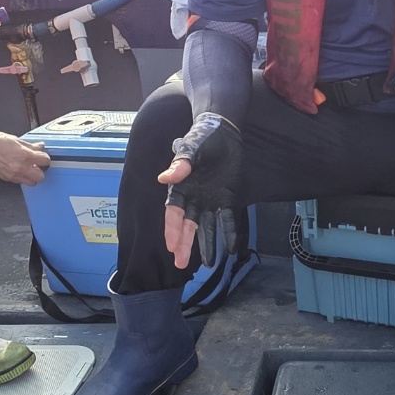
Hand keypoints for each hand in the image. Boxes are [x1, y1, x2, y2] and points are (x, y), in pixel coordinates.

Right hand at [0, 132, 50, 185]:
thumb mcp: (16, 139)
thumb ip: (30, 145)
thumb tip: (39, 146)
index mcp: (24, 155)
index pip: (45, 160)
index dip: (45, 158)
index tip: (42, 156)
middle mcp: (20, 167)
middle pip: (41, 177)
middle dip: (40, 171)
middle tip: (36, 164)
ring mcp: (13, 175)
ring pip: (31, 183)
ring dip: (32, 176)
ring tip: (27, 168)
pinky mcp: (7, 179)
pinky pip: (20, 182)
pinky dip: (22, 177)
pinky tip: (18, 169)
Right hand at [157, 112, 242, 268]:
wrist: (224, 131)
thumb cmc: (203, 137)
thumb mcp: (192, 148)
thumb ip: (181, 163)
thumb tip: (164, 178)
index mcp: (181, 188)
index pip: (174, 213)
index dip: (173, 230)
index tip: (172, 246)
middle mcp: (194, 198)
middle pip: (187, 225)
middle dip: (184, 244)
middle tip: (181, 264)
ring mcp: (210, 200)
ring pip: (205, 226)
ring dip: (206, 244)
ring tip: (208, 263)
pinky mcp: (227, 198)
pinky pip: (227, 219)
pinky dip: (228, 233)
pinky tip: (230, 248)